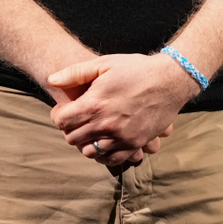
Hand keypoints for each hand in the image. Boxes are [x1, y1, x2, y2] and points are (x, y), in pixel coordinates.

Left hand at [47, 52, 195, 166]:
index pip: (61, 121)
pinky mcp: (135, 144)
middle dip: (71, 129)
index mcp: (94, 104)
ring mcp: (121, 137)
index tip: (65, 109)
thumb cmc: (136, 69)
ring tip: (91, 130)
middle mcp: (105, 124)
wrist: (170, 80)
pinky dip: (104, 154)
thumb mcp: (104, 64)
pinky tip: (105, 142)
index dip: (58, 115)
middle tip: (78, 119)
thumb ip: (75, 73)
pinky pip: (112, 159)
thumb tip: (51, 80)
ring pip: (90, 152)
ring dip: (86, 142)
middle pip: (72, 138)